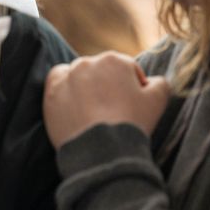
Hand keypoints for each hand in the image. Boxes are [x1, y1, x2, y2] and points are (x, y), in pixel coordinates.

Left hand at [43, 52, 169, 148]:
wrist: (101, 149)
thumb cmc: (131, 123)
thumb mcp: (158, 100)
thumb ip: (159, 83)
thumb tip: (152, 81)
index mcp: (114, 60)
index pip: (126, 69)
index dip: (131, 88)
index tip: (130, 106)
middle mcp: (87, 62)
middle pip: (100, 72)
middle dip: (107, 86)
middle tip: (111, 111)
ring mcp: (66, 76)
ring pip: (78, 76)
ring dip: (85, 87)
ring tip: (92, 111)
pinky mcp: (50, 92)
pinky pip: (57, 84)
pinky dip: (64, 90)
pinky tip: (74, 106)